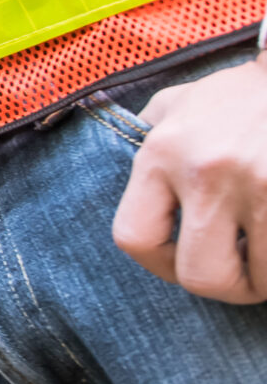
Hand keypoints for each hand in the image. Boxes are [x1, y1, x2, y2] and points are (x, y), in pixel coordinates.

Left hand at [113, 55, 266, 302]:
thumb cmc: (239, 96)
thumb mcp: (177, 105)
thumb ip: (148, 143)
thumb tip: (130, 180)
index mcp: (162, 154)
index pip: (134, 238)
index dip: (158, 264)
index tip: (182, 260)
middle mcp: (205, 173)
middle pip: (201, 276)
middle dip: (224, 287)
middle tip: (240, 273)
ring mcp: (258, 186)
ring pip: (261, 280)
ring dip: (266, 279)